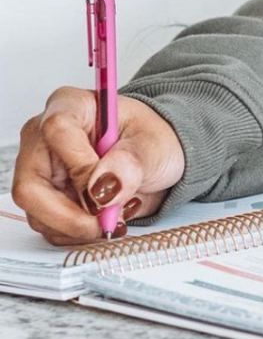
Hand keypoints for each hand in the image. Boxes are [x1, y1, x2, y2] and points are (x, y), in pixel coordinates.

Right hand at [12, 87, 185, 245]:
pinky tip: (104, 218)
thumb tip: (103, 187)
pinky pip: (48, 227)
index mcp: (71, 105)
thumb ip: (132, 161)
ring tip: (115, 215)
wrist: (155, 158)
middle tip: (106, 222)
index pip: (57, 130)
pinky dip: (77, 232)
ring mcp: (40, 171)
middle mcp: (44, 138)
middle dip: (71, 215)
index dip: (80, 166)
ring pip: (38, 214)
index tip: (107, 189)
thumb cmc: (153, 140)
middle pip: (32, 186)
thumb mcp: (154, 145)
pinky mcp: (44, 198)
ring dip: (78, 226)